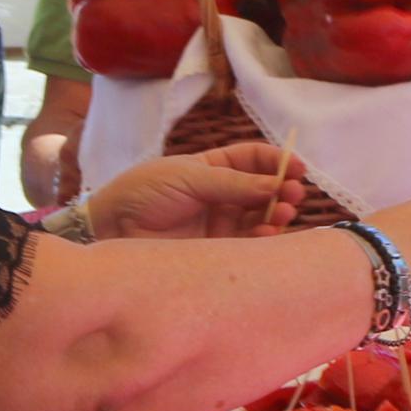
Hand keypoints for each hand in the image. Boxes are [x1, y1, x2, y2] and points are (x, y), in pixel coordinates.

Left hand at [80, 143, 303, 240]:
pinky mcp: (216, 250)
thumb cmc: (144, 192)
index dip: (277, 161)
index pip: (253, 160)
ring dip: (277, 214)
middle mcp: (221, 195)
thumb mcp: (188, 178)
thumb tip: (275, 184)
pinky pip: (247, 244)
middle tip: (294, 193)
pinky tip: (267, 233)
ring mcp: (220, 223)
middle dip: (283, 189)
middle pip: (263, 190)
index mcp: (212, 168)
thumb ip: (232, 183)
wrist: (112, 228)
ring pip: (260, 217)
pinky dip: (262, 239)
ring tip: (284, 212)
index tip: (297, 167)